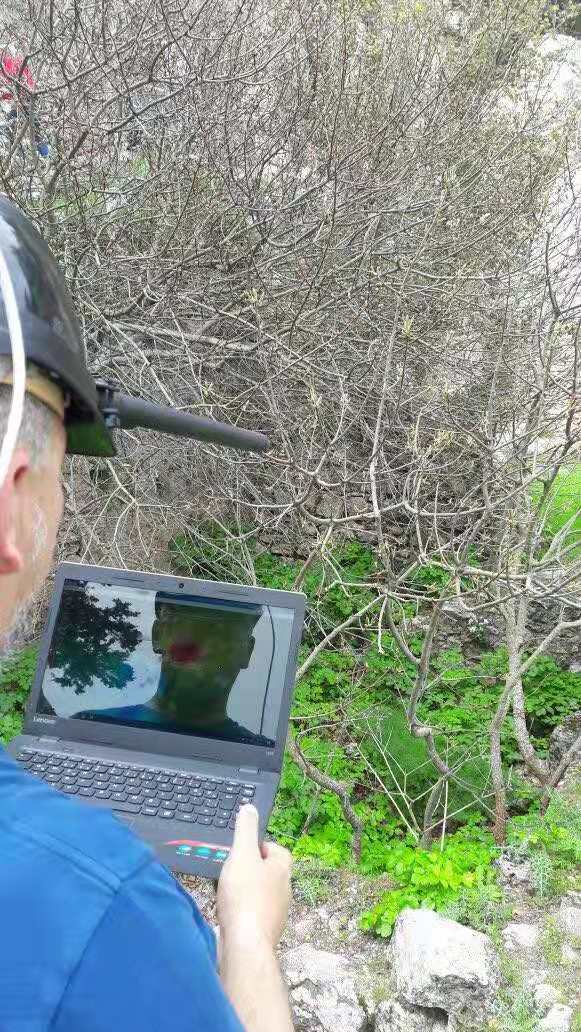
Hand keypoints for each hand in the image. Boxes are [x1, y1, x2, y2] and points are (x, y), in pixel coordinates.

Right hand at [217, 804, 291, 948]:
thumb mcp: (241, 854)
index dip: (256, 846)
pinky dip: (240, 909)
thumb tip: (250, 809)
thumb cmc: (245, 897)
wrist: (246, 945)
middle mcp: (284, 889)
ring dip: (243, 890)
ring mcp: (276, 911)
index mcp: (282, 868)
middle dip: (247, 869)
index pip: (274, 848)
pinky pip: (252, 912)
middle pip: (266, 871)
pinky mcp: (265, 929)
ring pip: (259, 892)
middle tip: (229, 870)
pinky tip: (227, 911)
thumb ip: (245, 830)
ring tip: (225, 891)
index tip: (240, 850)